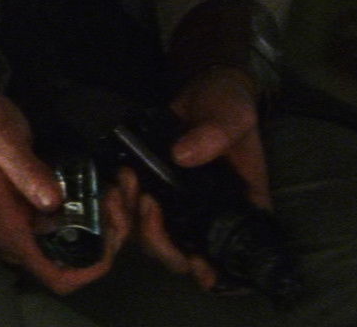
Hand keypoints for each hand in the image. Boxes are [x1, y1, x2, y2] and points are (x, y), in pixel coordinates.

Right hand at [0, 78, 127, 292]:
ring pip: (85, 238)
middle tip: (121, 188)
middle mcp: (26, 233)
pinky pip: (79, 215)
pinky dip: (101, 202)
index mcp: (14, 232)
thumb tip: (54, 201)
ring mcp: (35, 218)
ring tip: (121, 179)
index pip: (59, 276)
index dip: (94, 266)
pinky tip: (112, 175)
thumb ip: (27, 172)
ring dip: (112, 215)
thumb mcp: (1, 142)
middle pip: (81, 258)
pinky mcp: (42, 201)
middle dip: (112, 230)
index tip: (115, 229)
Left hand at [133, 65, 268, 290]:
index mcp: (240, 207)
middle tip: (148, 204)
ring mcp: (179, 208)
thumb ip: (216, 133)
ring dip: (136, 222)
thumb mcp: (233, 114)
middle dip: (161, 241)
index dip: (213, 269)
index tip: (195, 264)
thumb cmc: (229, 104)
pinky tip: (116, 184)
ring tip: (126, 183)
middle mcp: (208, 216)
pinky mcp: (154, 193)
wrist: (203, 87)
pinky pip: (135, 214)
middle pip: (183, 255)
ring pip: (154, 238)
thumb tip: (183, 155)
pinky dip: (123, 207)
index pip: (230, 252)